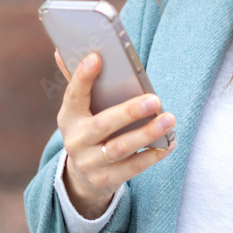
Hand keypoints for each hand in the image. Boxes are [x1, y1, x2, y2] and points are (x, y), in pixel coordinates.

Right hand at [53, 49, 176, 218]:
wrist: (82, 175)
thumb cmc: (88, 128)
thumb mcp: (80, 109)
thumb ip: (78, 82)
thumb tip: (62, 51)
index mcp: (68, 117)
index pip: (73, 94)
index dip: (83, 77)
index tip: (97, 57)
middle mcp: (76, 141)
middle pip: (103, 125)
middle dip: (129, 112)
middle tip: (155, 99)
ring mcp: (89, 163)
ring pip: (121, 148)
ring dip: (147, 134)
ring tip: (169, 119)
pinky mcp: (106, 181)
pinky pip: (133, 168)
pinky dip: (153, 155)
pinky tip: (169, 142)